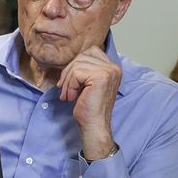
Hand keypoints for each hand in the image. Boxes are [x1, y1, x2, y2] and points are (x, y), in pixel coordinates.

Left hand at [56, 44, 119, 158]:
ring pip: (77, 65)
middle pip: (82, 56)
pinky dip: (69, 86)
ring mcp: (109, 71)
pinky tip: (72, 97)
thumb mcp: (87, 83)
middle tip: (64, 89)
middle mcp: (114, 67)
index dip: (76, 65)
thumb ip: (85, 69)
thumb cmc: (89, 108)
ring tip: (68, 95)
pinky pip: (76, 74)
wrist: (94, 126)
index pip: (90, 52)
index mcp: (112, 68)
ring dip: (67, 81)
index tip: (70, 81)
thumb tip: (70, 60)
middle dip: (68, 72)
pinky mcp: (100, 77)